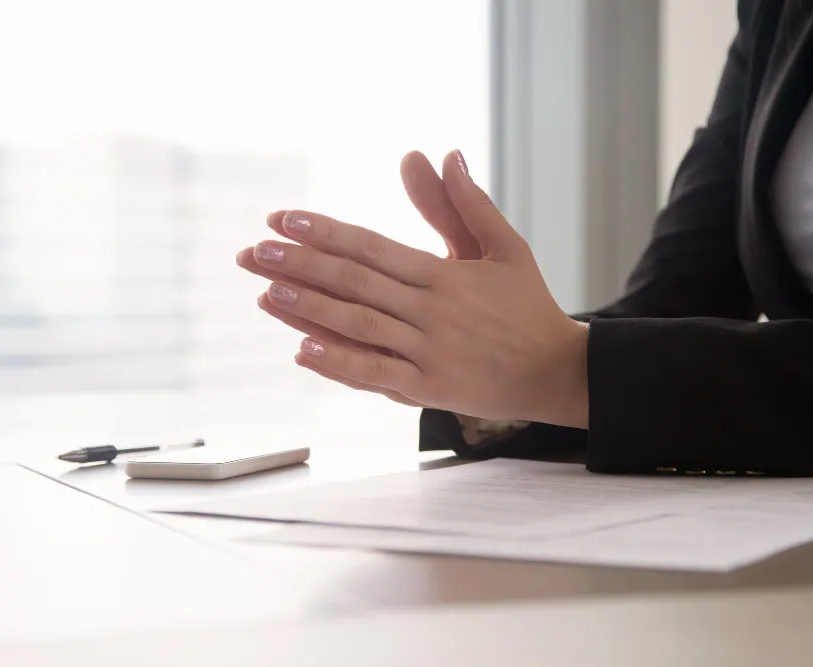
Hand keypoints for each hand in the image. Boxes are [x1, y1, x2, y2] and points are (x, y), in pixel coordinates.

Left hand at [238, 150, 588, 427]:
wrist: (557, 372)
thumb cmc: (529, 306)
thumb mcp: (506, 248)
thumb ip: (467, 204)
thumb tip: (443, 153)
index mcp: (446, 275)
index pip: (374, 247)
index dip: (326, 231)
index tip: (284, 218)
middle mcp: (433, 311)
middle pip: (356, 283)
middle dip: (302, 265)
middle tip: (255, 250)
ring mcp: (429, 353)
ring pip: (359, 326)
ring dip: (308, 309)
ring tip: (265, 290)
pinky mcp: (430, 390)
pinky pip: (377, 375)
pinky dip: (339, 364)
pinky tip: (302, 350)